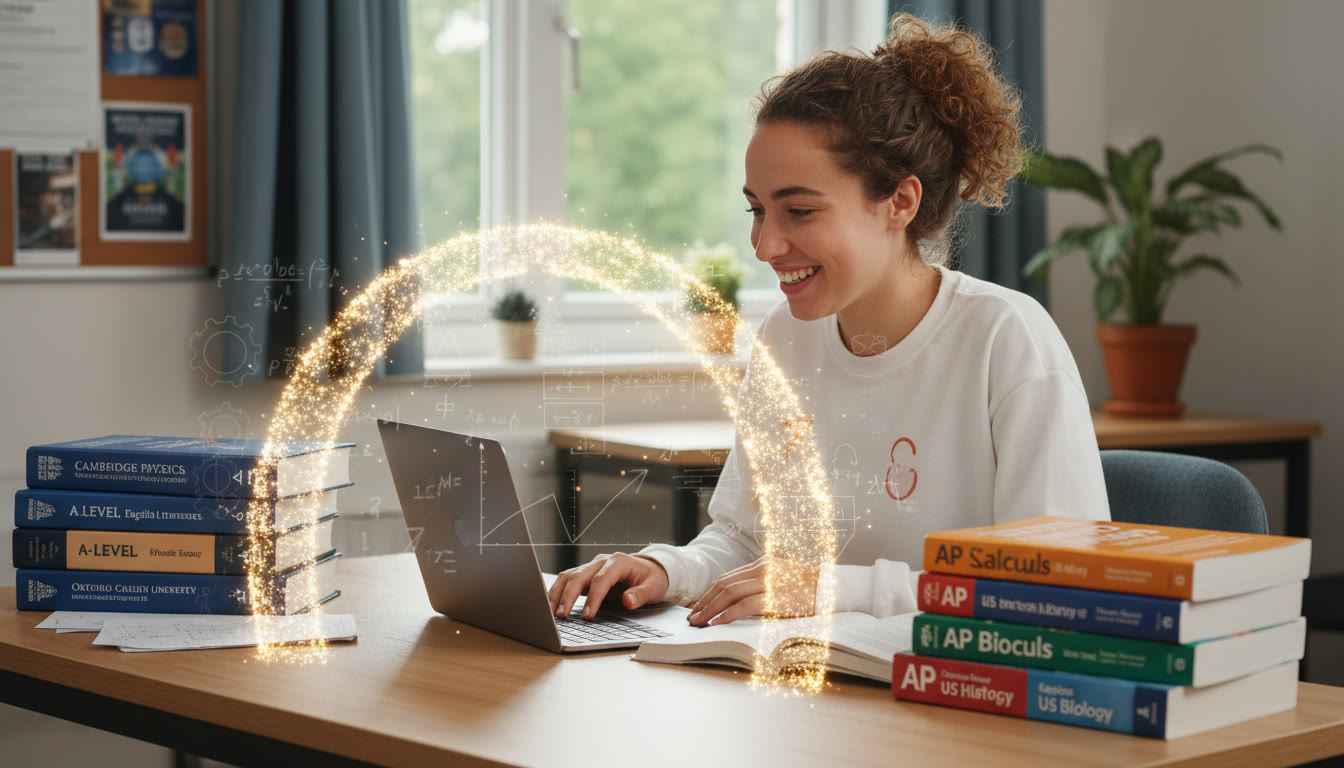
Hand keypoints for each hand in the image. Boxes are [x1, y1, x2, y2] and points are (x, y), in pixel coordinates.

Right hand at [548, 552, 669, 618]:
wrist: (649, 569)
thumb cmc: (651, 579)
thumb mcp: (653, 587)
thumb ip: (641, 594)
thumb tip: (628, 601)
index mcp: (618, 562)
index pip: (601, 579)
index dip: (593, 597)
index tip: (588, 616)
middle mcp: (601, 561)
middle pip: (579, 575)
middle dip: (568, 595)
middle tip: (561, 615)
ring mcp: (591, 566)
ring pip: (568, 576)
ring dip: (558, 593)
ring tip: (550, 612)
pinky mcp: (585, 575)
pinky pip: (568, 581)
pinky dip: (558, 592)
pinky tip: (552, 606)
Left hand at [686, 557, 818, 626]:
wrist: (833, 586)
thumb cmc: (810, 587)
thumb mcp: (782, 579)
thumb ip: (762, 584)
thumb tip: (742, 600)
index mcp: (761, 565)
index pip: (728, 578)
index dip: (710, 593)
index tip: (699, 606)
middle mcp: (760, 570)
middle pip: (723, 584)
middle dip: (704, 601)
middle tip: (692, 617)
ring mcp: (767, 582)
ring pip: (729, 593)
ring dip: (710, 608)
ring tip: (699, 622)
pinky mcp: (775, 597)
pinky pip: (744, 605)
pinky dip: (727, 614)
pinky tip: (717, 622)